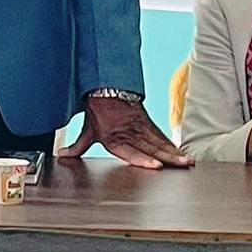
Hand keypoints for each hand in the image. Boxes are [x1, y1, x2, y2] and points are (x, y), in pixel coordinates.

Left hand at [59, 94, 192, 168]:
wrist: (106, 86)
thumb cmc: (97, 109)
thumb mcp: (87, 130)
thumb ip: (77, 147)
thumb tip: (63, 155)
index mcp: (115, 138)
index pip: (132, 152)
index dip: (144, 159)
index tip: (157, 165)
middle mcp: (130, 134)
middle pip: (152, 148)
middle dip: (169, 158)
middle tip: (183, 164)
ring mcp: (141, 128)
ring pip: (160, 142)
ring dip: (174, 152)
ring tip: (187, 161)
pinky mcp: (147, 123)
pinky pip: (161, 136)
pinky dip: (171, 145)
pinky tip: (181, 153)